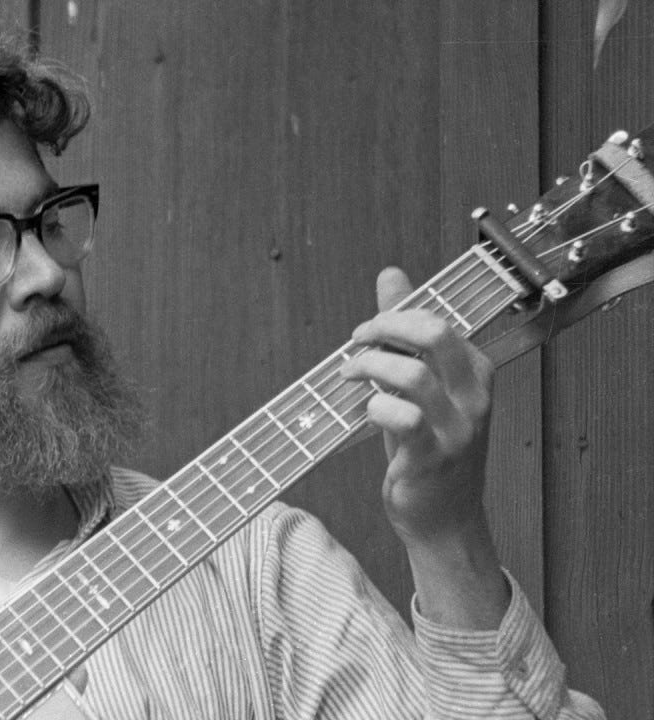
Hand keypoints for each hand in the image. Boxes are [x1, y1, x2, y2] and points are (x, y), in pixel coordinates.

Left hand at [339, 266, 494, 545]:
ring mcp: (457, 428)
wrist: (444, 520)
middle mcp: (474, 397)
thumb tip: (392, 275)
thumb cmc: (427, 446)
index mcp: (475, 372)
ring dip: (369, 367)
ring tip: (348, 376)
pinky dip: (375, 407)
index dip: (394, 317)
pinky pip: (402, 419)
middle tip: (355, 341)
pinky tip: (365, 411)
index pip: (437, 320)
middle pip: (434, 334)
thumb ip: (405, 331)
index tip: (365, 333)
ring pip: (413, 374)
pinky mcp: (433, 457)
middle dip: (384, 328)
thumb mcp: (419, 386)